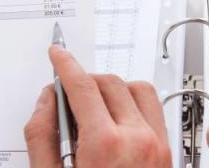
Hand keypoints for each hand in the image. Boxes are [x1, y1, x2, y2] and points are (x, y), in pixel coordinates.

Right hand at [24, 46, 170, 167]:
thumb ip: (41, 136)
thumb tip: (46, 102)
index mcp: (105, 145)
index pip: (83, 87)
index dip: (66, 65)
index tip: (59, 55)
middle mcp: (138, 140)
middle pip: (110, 83)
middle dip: (85, 81)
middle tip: (68, 96)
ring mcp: (157, 146)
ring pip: (138, 90)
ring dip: (115, 90)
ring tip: (95, 108)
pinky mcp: (167, 153)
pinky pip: (155, 110)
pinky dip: (136, 105)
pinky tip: (118, 120)